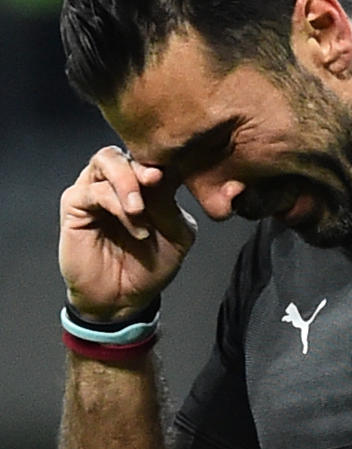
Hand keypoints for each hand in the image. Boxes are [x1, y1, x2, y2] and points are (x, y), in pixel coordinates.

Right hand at [59, 146, 196, 319]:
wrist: (123, 298)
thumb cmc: (150, 267)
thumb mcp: (176, 237)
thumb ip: (171, 206)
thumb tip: (159, 179)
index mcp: (147, 183)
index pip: (156, 156)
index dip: (168, 159)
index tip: (179, 172)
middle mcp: (121, 180)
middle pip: (128, 150)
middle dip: (144, 164)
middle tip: (156, 181)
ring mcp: (96, 188)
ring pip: (107, 160)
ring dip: (127, 182)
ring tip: (140, 210)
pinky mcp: (76, 203)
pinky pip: (93, 190)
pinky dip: (117, 206)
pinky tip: (137, 230)